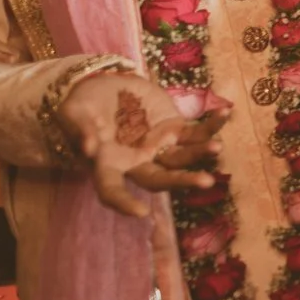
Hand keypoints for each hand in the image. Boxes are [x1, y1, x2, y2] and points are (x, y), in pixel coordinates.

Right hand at [56, 74, 225, 217]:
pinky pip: (196, 132)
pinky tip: (226, 113)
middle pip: (160, 179)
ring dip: (201, 153)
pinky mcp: (175, 129)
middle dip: (182, 181)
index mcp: (109, 164)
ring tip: (217, 148)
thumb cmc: (83, 105)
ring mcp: (159, 146)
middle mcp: (137, 162)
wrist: (104, 86)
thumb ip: (80, 130)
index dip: (124, 203)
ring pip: (183, 157)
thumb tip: (89, 149)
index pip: (113, 190)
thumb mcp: (74, 113)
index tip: (141, 213)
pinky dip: (212, 125)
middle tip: (205, 182)